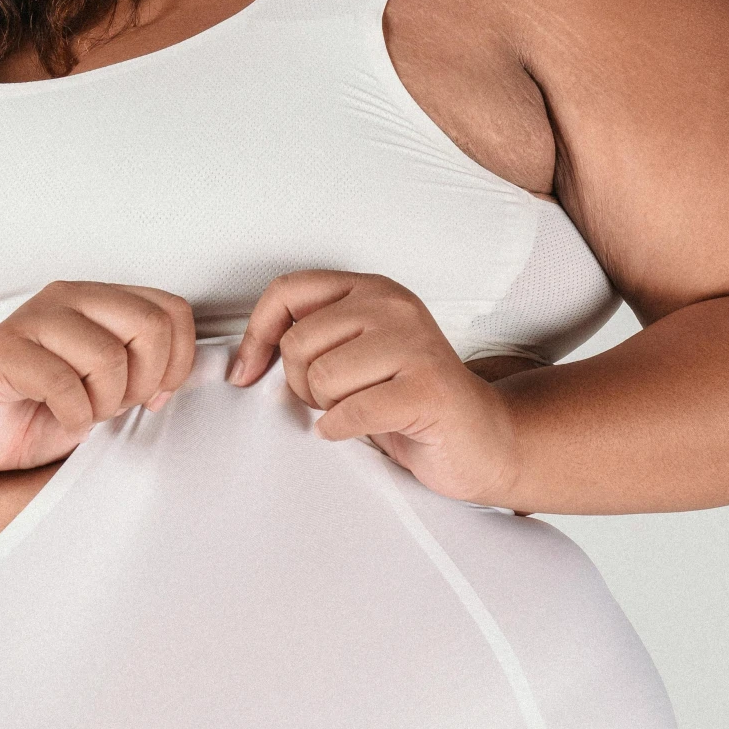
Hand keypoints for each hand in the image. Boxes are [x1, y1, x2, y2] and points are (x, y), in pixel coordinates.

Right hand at [0, 281, 196, 482]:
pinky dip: (72, 415)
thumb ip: (146, 371)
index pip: (171, 310)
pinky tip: (59, 419)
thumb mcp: (106, 390)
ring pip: (109, 356)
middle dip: (144, 381)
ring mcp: (33, 319)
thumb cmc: (34, 411)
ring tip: (82, 412)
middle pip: (149, 326)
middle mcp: (67, 298)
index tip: (156, 395)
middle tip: (115, 405)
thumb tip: (203, 369)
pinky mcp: (3, 349)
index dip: (178, 361)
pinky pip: (64, 383)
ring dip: (104, 403)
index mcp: (98, 300)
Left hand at [227, 270, 522, 504]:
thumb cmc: (410, 398)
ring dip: (329, 408)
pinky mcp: (427, 389)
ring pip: (322, 378)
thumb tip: (246, 359)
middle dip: (303, 384)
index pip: (288, 290)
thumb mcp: (358, 352)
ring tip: (361, 410)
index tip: (248, 371)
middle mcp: (394, 306)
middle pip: (297, 343)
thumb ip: (313, 338)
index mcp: (372, 289)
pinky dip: (343, 430)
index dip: (256, 335)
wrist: (482, 438)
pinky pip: (350, 412)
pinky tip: (365, 429)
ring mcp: (414, 344)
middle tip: (336, 399)